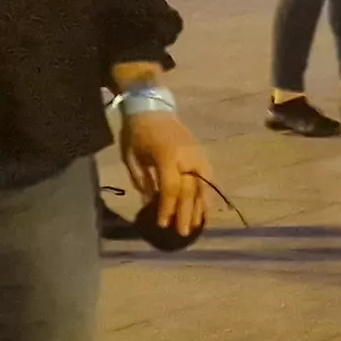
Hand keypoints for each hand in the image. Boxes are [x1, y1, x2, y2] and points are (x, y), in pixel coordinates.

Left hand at [119, 110, 215, 238]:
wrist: (153, 107)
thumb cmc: (138, 132)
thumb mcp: (132, 157)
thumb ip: (142, 181)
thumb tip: (150, 203)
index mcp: (168, 157)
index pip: (171, 188)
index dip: (167, 208)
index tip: (163, 224)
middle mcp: (187, 158)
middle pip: (190, 190)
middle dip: (186, 213)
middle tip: (183, 233)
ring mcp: (198, 155)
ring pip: (203, 186)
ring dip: (200, 207)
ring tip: (198, 226)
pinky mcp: (201, 155)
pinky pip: (208, 179)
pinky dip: (208, 194)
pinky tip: (207, 208)